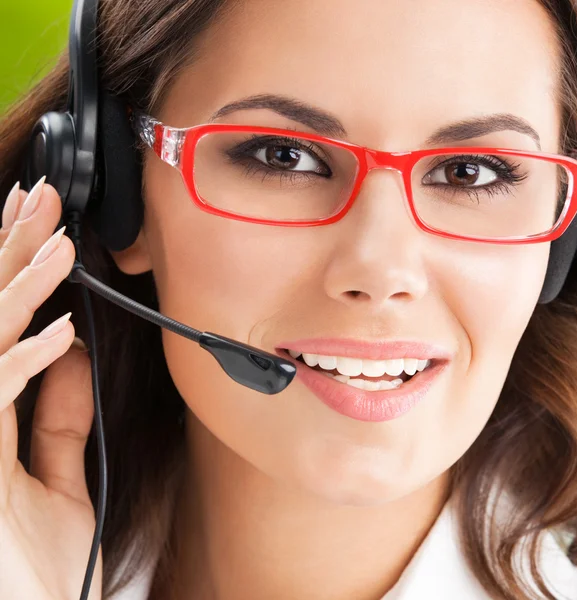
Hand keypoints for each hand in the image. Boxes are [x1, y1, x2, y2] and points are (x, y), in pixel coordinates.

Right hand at [0, 178, 101, 598]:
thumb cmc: (34, 568)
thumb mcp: (55, 476)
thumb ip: (57, 413)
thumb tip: (68, 346)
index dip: (11, 271)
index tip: (37, 228)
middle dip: (9, 254)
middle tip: (38, 201)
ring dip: (21, 291)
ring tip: (58, 243)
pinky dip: (26, 366)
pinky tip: (61, 333)